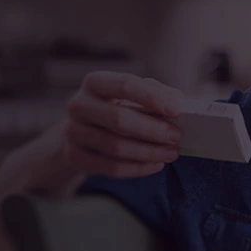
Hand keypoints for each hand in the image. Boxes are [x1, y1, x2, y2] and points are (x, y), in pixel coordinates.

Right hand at [61, 71, 184, 177]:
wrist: (82, 132)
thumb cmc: (114, 108)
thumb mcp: (130, 95)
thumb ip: (154, 93)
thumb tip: (178, 101)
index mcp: (95, 82)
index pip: (124, 84)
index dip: (152, 97)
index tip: (176, 110)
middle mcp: (79, 104)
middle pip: (118, 118)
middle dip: (152, 129)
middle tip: (176, 136)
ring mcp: (73, 132)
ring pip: (115, 146)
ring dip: (149, 152)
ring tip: (171, 153)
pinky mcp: (75, 156)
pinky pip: (110, 167)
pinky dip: (138, 168)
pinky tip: (155, 164)